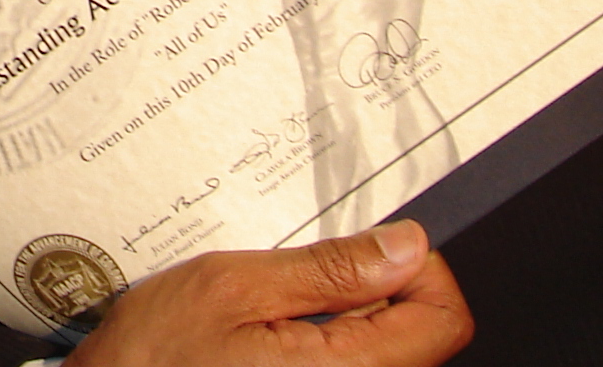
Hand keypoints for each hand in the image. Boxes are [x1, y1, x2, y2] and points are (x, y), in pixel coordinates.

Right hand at [63, 221, 473, 366]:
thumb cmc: (157, 357)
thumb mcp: (235, 285)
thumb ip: (329, 269)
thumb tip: (406, 246)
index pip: (445, 319)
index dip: (418, 269)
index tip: (373, 249)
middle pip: (421, 338)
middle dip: (380, 289)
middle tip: (313, 271)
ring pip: (388, 353)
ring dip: (352, 315)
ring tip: (286, 303)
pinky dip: (330, 340)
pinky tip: (278, 332)